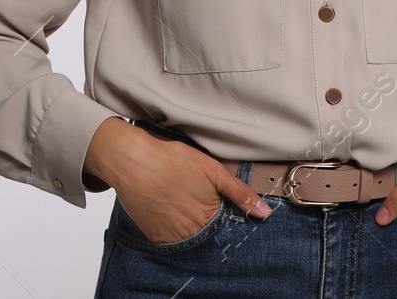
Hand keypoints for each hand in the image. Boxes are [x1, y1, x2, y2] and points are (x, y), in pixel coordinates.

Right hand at [84, 118, 271, 243]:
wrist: (132, 160)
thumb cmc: (172, 160)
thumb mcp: (212, 170)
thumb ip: (239, 193)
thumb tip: (265, 213)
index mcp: (209, 217)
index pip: (226, 223)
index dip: (221, 209)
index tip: (213, 199)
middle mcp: (191, 233)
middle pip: (207, 230)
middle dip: (204, 215)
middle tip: (191, 194)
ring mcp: (171, 237)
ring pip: (189, 234)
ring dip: (188, 221)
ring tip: (178, 197)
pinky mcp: (154, 236)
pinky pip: (169, 237)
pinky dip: (171, 224)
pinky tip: (167, 203)